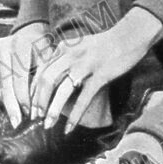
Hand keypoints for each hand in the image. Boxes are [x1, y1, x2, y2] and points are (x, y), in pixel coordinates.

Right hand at [0, 22, 53, 127]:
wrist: (30, 29)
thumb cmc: (45, 47)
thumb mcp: (49, 58)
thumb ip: (43, 79)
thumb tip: (39, 107)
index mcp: (21, 44)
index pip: (20, 77)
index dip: (25, 97)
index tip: (31, 113)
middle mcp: (3, 46)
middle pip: (6, 82)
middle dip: (13, 105)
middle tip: (17, 123)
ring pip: (0, 83)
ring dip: (8, 102)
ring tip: (16, 117)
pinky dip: (5, 94)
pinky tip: (12, 105)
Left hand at [30, 7, 162, 131]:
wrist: (132, 35)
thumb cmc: (107, 43)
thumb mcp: (80, 46)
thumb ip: (65, 58)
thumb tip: (53, 78)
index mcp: (64, 47)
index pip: (41, 70)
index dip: (33, 90)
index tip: (31, 106)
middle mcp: (72, 55)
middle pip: (47, 80)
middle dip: (38, 101)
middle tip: (36, 117)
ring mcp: (86, 65)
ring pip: (63, 90)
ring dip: (53, 110)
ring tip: (48, 125)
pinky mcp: (101, 75)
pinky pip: (84, 98)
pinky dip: (75, 115)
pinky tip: (69, 128)